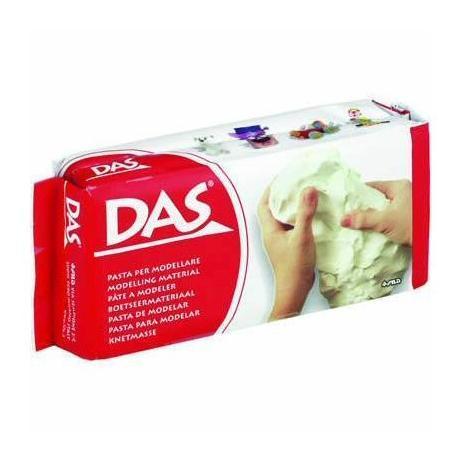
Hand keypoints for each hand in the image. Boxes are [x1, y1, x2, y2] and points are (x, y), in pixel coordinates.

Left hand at [258, 186, 317, 320]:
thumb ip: (305, 213)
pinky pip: (292, 227)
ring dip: (292, 208)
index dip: (270, 190)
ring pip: (284, 219)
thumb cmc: (294, 266)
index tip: (281, 178)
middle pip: (273, 209)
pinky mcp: (289, 246)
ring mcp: (280, 241)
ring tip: (304, 197)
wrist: (295, 290)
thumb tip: (308, 189)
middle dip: (282, 196)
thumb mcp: (302, 236)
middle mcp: (272, 234)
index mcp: (269, 229)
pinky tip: (311, 217)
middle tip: (295, 184)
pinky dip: (299, 219)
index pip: (263, 204)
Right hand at [341, 179, 411, 245]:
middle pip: (376, 198)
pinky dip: (381, 223)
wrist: (432, 242)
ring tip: (361, 223)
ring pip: (382, 208)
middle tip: (352, 214)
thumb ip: (363, 219)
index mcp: (400, 187)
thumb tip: (345, 219)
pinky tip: (374, 229)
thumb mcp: (385, 221)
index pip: (372, 186)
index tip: (348, 202)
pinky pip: (388, 217)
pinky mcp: (408, 218)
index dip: (358, 194)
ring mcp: (407, 206)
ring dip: (373, 217)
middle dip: (364, 208)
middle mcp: (405, 193)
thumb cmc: (417, 226)